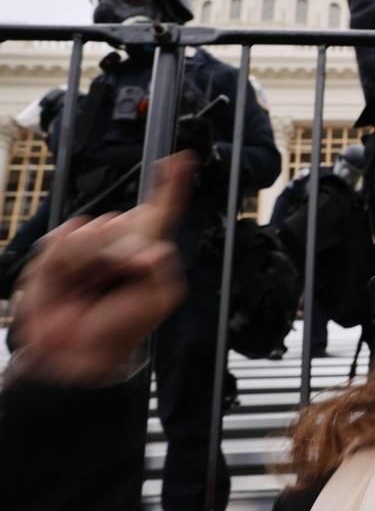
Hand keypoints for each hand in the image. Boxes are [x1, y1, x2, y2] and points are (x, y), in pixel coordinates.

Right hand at [10, 153, 193, 384]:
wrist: (76, 349)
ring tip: (91, 287)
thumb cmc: (121, 328)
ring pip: (94, 228)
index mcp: (146, 250)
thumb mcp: (158, 298)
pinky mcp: (55, 252)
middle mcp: (117, 242)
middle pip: (125, 220)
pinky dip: (67, 261)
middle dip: (122, 250)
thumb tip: (150, 249)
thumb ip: (161, 268)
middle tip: (116, 280)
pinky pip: (65, 238)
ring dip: (94, 261)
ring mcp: (86, 245)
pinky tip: (69, 282)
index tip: (183, 160)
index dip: (173, 185)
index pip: (162, 210)